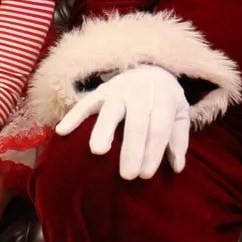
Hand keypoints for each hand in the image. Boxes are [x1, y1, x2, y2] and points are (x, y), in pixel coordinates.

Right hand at [56, 64, 189, 180]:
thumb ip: (179, 139)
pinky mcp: (101, 90)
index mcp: (163, 98)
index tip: (145, 175)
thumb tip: (176, 167)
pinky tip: (62, 131)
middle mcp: (140, 92)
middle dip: (132, 149)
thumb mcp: (180, 112)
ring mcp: (119, 90)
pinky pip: (86, 103)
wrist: (151, 66)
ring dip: (103, 130)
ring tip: (97, 151)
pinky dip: (73, 116)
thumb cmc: (165, 98)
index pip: (158, 127)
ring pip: (111, 110)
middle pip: (136, 122)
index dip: (153, 151)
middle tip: (127, 175)